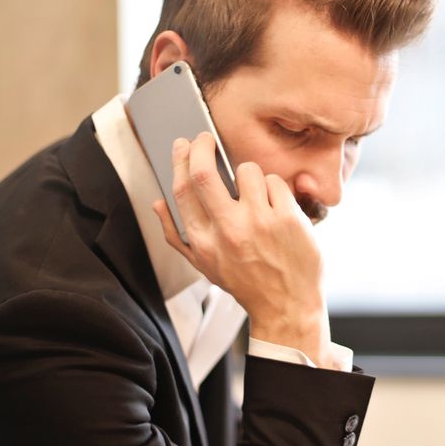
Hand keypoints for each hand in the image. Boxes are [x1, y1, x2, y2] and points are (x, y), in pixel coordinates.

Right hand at [154, 133, 330, 365]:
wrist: (286, 306)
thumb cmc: (245, 284)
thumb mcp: (204, 265)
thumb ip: (176, 235)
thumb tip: (157, 203)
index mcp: (203, 242)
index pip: (182, 190)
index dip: (180, 160)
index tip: (184, 145)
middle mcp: (227, 231)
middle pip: (204, 173)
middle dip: (202, 146)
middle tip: (206, 138)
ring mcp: (259, 223)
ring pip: (247, 171)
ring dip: (250, 174)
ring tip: (255, 194)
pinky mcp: (287, 218)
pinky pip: (275, 182)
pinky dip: (275, 189)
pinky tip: (276, 207)